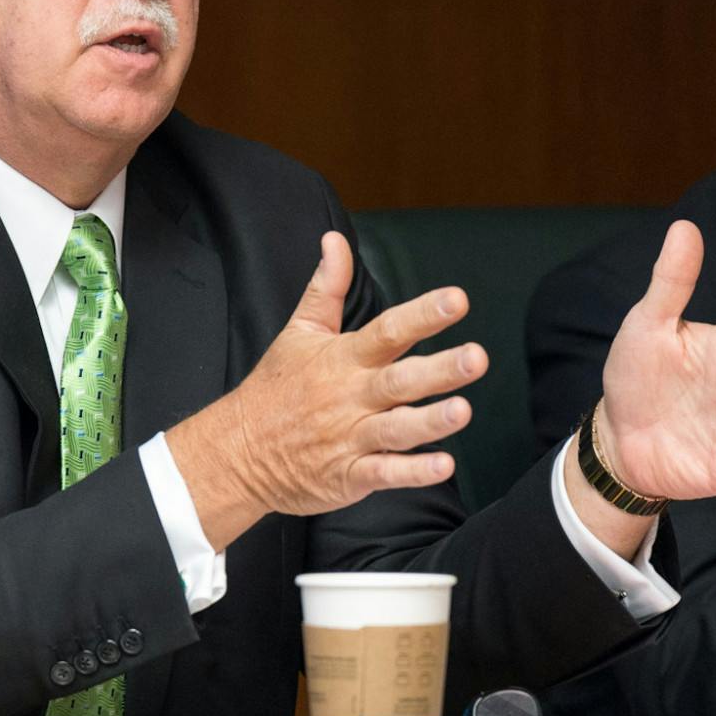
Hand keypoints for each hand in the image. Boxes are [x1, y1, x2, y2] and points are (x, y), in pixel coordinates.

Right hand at [167, 232, 482, 548]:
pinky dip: (413, 472)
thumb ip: (326, 287)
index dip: (423, 314)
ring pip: (396, 429)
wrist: (238, 451)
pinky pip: (384, 474)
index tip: (457, 300)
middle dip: (440, 369)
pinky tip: (443, 465)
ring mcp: (350, 437)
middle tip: (477, 357)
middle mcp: (351, 396)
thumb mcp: (299, 331)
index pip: (388, 330)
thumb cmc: (276, 388)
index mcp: (343, 359)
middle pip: (400, 380)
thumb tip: (334, 240)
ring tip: (462, 410)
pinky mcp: (349, 475)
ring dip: (430, 421)